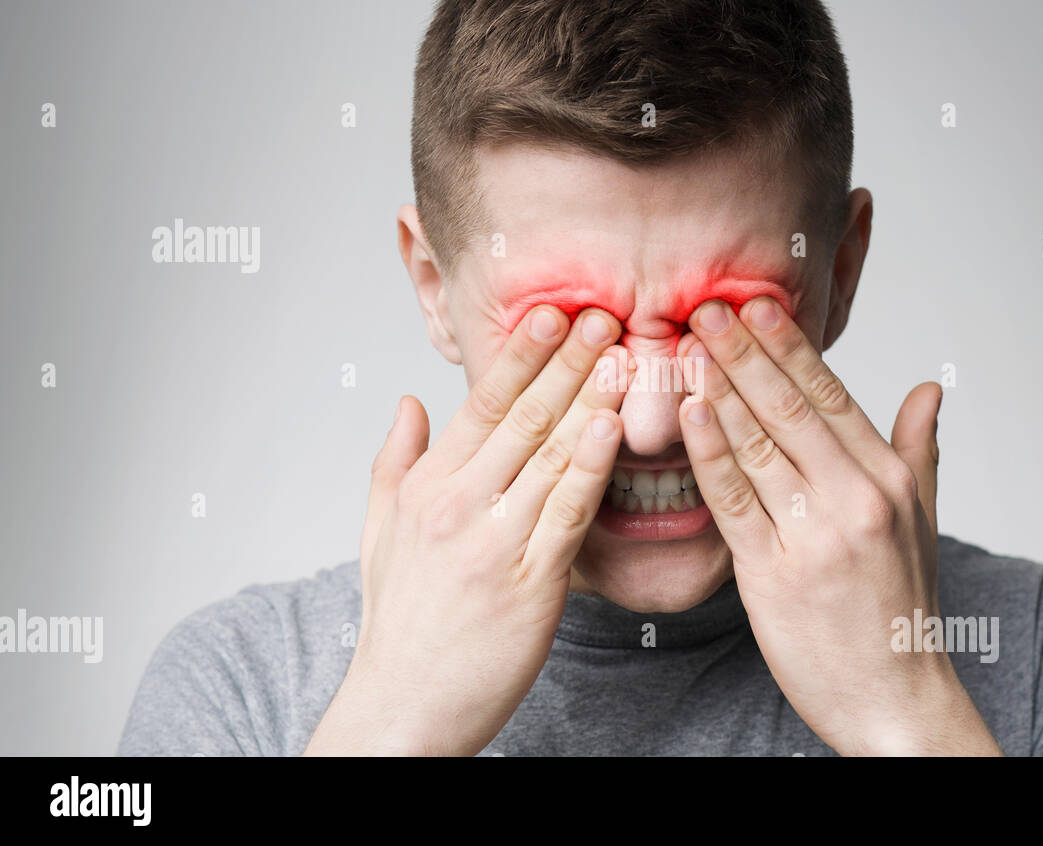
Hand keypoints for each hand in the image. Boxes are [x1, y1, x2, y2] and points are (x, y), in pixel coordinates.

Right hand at [305, 306, 627, 755]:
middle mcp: (458, 504)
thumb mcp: (379, 532)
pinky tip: (614, 428)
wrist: (405, 704)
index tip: (554, 316)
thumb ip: (394, 461)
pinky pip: (569, 512)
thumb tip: (409, 401)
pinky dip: (593, 467)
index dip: (523, 356)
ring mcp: (495, 541)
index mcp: (426, 486)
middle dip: (569, 363)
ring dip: (591, 400)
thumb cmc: (401, 621)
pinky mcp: (531, 582)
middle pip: (523, 417)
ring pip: (552, 455)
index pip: (480, 404)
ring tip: (625, 354)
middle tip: (605, 316)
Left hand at [677, 296, 999, 755]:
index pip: (832, 395)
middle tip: (709, 305)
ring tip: (689, 341)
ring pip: (758, 443)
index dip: (790, 346)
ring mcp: (816, 535)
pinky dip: (709, 451)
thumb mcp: (923, 524)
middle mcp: (858, 499)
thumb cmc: (901, 611)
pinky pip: (734, 499)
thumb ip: (919, 450)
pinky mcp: (775, 573)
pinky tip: (689, 411)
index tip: (758, 304)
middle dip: (746, 350)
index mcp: (891, 480)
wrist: (896, 699)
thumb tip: (931, 387)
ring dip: (719, 386)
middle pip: (791, 407)